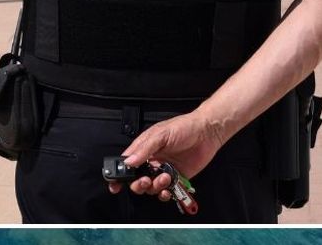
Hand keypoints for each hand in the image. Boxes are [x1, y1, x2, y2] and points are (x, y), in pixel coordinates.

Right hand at [106, 110, 227, 200]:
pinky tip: (168, 189)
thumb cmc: (183, 128)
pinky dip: (164, 193)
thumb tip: (128, 162)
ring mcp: (163, 170)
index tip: (115, 184)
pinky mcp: (176, 178)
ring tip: (165, 177)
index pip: (126, 164)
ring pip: (151, 187)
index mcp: (143, 149)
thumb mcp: (160, 135)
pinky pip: (166, 191)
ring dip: (155, 186)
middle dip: (138, 184)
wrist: (206, 133)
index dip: (118, 175)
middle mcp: (152, 161)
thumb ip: (144, 149)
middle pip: (136, 180)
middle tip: (146, 180)